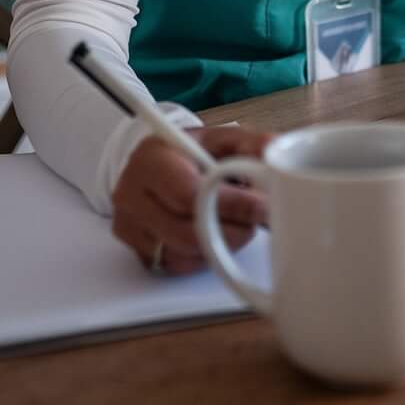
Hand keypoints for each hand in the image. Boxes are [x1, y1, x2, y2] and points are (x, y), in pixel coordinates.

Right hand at [110, 126, 271, 275]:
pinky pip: (177, 266)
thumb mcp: (221, 139)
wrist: (158, 167)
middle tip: (258, 220)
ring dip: (222, 245)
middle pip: (185, 232)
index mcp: (150, 158)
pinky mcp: (138, 251)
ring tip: (240, 224)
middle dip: (233, 230)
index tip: (262, 206)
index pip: (188, 193)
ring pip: (183, 254)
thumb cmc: (192, 153)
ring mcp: (130, 227)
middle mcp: (131, 194)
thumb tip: (274, 151)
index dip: (231, 205)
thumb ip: (250, 144)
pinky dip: (205, 257)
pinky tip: (216, 236)